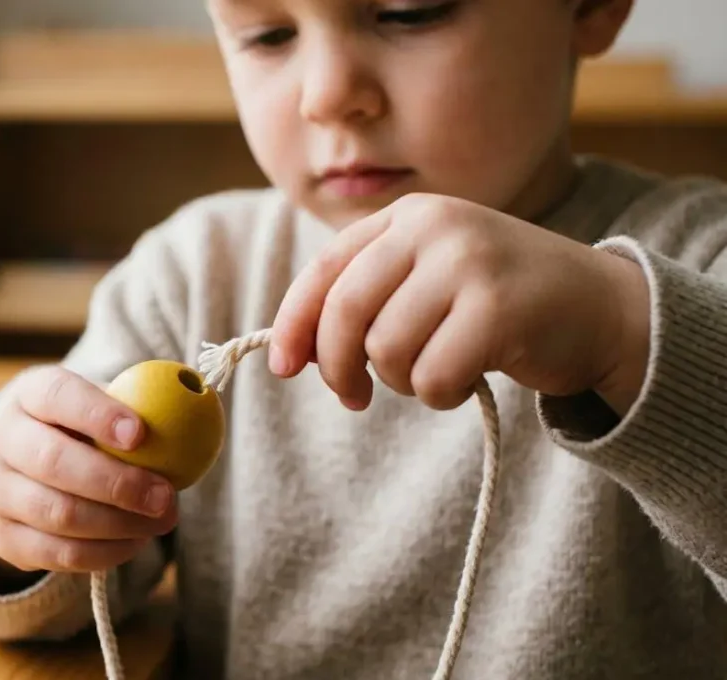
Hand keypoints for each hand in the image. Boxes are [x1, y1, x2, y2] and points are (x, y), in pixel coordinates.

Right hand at [0, 366, 177, 576]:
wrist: (19, 478)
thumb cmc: (80, 435)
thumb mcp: (97, 410)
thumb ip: (136, 409)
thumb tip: (199, 408)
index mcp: (30, 396)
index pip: (58, 396)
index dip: (98, 415)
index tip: (141, 434)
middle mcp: (4, 439)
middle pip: (54, 462)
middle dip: (118, 483)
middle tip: (166, 497)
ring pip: (59, 513)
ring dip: (119, 523)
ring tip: (161, 521)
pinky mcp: (4, 536)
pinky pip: (60, 553)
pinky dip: (106, 552)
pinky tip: (136, 541)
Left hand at [269, 193, 650, 413]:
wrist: (603, 307)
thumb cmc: (498, 303)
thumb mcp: (429, 279)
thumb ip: (368, 298)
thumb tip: (293, 350)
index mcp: (409, 216)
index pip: (324, 270)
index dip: (294, 323)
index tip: (284, 367)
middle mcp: (436, 228)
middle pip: (344, 311)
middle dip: (336, 365)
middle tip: (353, 396)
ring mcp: (469, 263)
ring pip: (386, 349)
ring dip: (402, 381)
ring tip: (437, 370)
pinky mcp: (499, 309)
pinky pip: (431, 376)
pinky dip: (441, 394)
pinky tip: (468, 379)